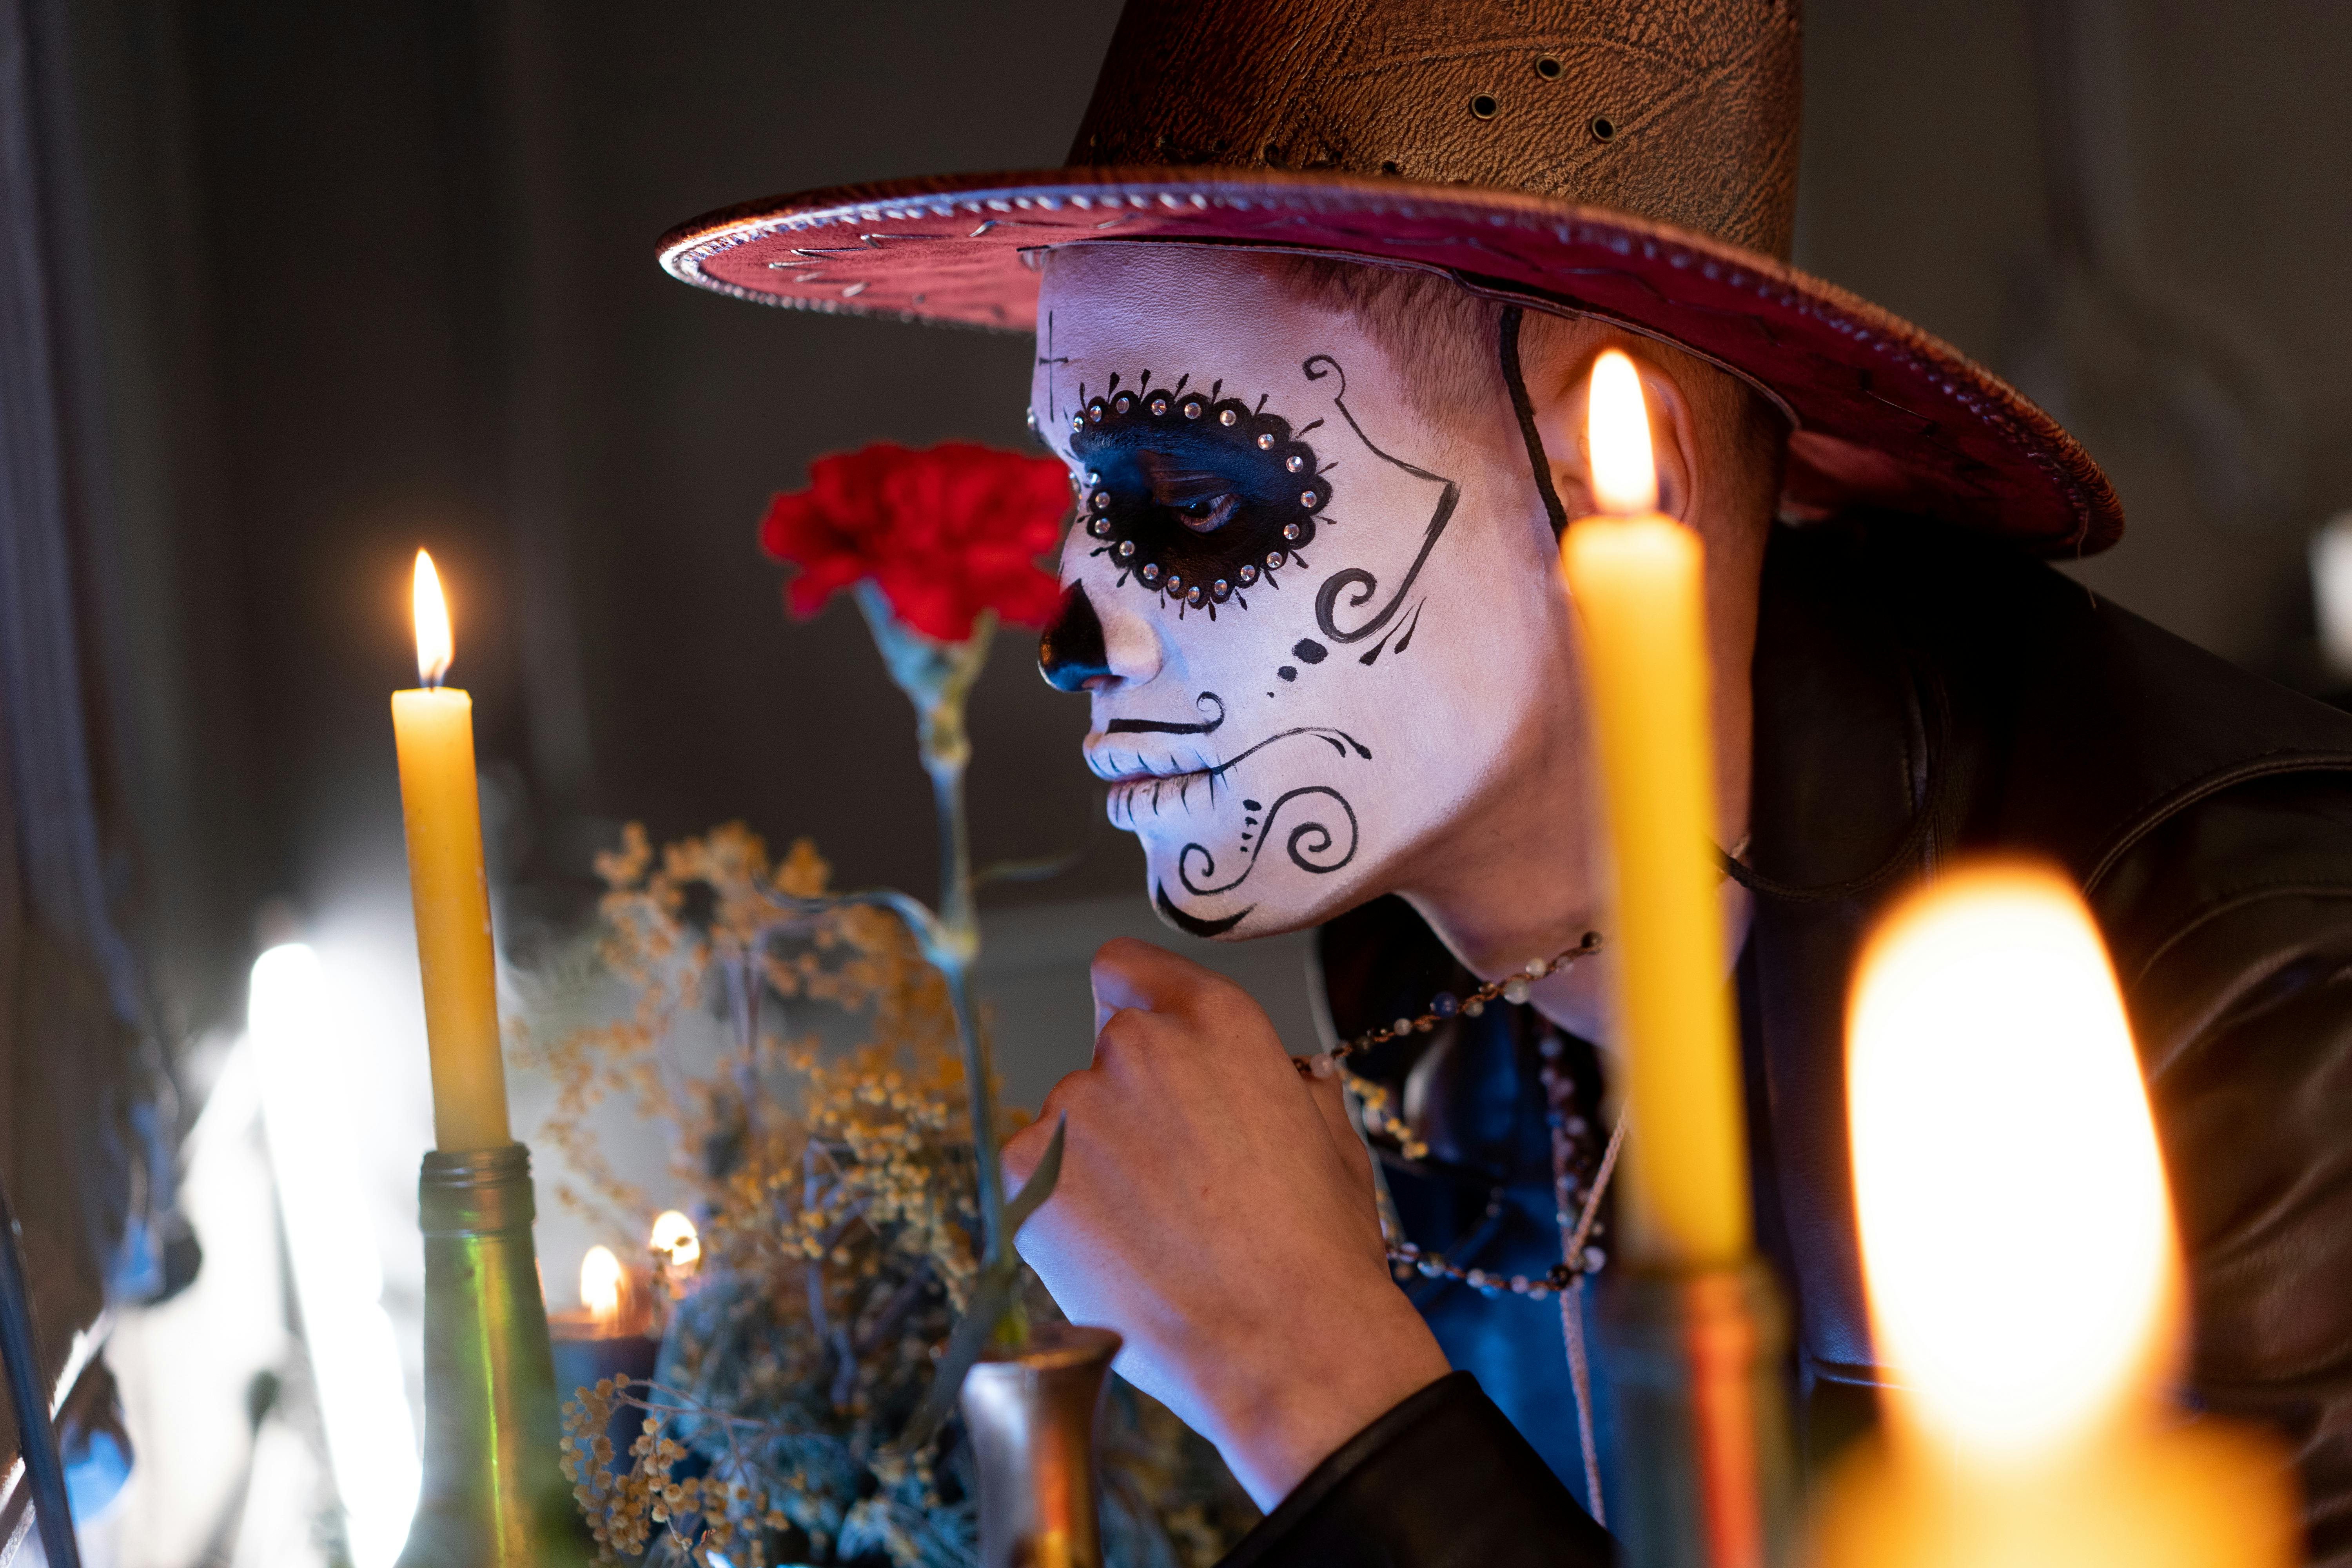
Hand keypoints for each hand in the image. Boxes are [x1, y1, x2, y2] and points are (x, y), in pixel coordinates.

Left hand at [1001, 938, 1450, 1507]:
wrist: (1287, 1346)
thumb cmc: (1318, 1250)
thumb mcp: (1325, 1134)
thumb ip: (1278, 1081)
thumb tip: (1270, 1077)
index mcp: (1214, 1020)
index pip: (1125, 967)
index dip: (1135, 1005)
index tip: (1147, 1049)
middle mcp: (1135, 1048)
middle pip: (1104, 1059)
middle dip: (1131, 1109)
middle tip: (1177, 1183)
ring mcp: (1071, 1111)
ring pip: (1068, 1127)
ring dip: (1096, 1166)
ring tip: (1154, 1236)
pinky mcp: (1025, 1177)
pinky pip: (1033, 1180)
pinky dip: (1060, 1214)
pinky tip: (1116, 1259)